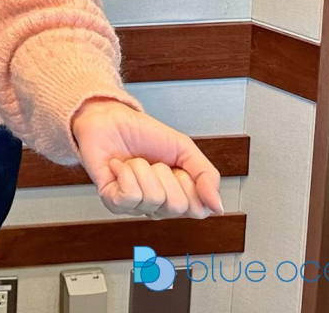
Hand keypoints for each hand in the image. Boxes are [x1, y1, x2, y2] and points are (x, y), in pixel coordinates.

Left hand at [71, 99, 224, 218]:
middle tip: (154, 162)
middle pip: (176, 206)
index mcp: (177, 196)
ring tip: (134, 162)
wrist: (110, 118)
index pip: (198, 209)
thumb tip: (218, 207)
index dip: (190, 183)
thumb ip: (206, 176)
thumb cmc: (144, 133)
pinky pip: (130, 196)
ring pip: (153, 198)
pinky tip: (118, 166)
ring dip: (143, 170)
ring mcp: (135, 206)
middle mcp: (157, 206)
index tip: (177, 167)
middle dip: (165, 174)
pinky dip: (125, 173)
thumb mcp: (184, 149)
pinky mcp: (112, 201)